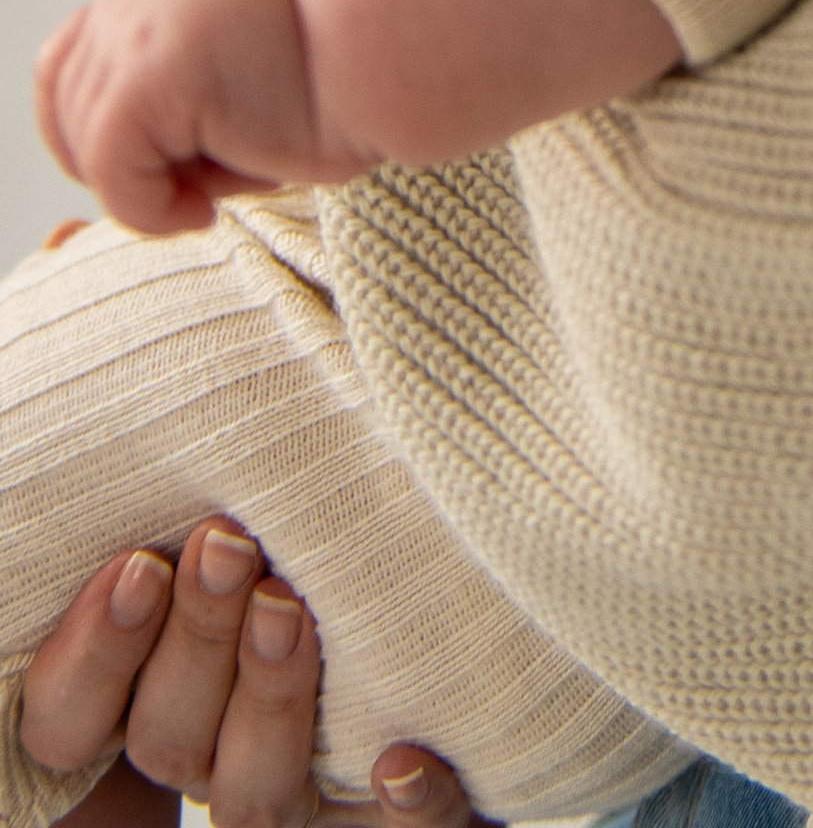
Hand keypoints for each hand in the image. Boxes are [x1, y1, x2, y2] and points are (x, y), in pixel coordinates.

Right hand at [19, 515, 481, 827]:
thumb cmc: (294, 530)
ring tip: (289, 607)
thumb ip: (190, 485)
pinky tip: (405, 759)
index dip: (92, 653)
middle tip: (227, 545)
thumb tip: (158, 352)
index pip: (68, 719)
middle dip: (194, 640)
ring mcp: (293, 791)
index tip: (136, 564)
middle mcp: (207, 751)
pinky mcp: (379, 812)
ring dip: (268, 700)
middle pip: (164, 740)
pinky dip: (400, 807)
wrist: (422, 620)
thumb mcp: (228, 510)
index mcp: (145, 692)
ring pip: (251, 794)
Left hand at [35, 0, 369, 235]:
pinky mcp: (153, 75)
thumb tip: (113, 153)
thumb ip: (175, 79)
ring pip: (87, 146)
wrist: (405, 38)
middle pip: (66, 108)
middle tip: (195, 187)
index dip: (97, 132)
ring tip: (210, 194)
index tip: (168, 166)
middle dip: (121, 164)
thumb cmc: (343, 72)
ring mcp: (139, 27)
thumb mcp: (238, 62)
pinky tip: (205, 209)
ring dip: (142, 189)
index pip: (67, 65)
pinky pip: (111, 174)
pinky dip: (148, 210)